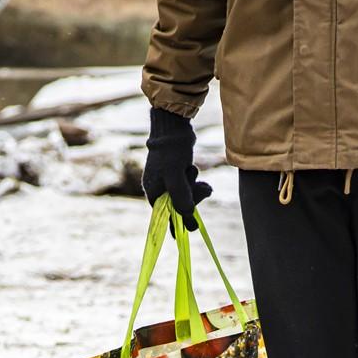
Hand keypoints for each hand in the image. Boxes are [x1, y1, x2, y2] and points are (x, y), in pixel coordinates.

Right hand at [142, 107, 210, 232]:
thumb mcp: (176, 176)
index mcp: (153, 192)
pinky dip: (194, 181)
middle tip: (204, 189)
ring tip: (199, 176)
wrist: (173, 127)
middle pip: (178, 205)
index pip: (166, 215)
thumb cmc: (171, 152)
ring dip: (195, 188)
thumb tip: (188, 218)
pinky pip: (188, 185)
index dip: (179, 222)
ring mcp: (167, 180)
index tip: (191, 230)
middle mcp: (159, 188)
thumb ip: (181, 198)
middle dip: (193, 199)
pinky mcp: (176, 172)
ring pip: (186, 194)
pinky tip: (194, 170)